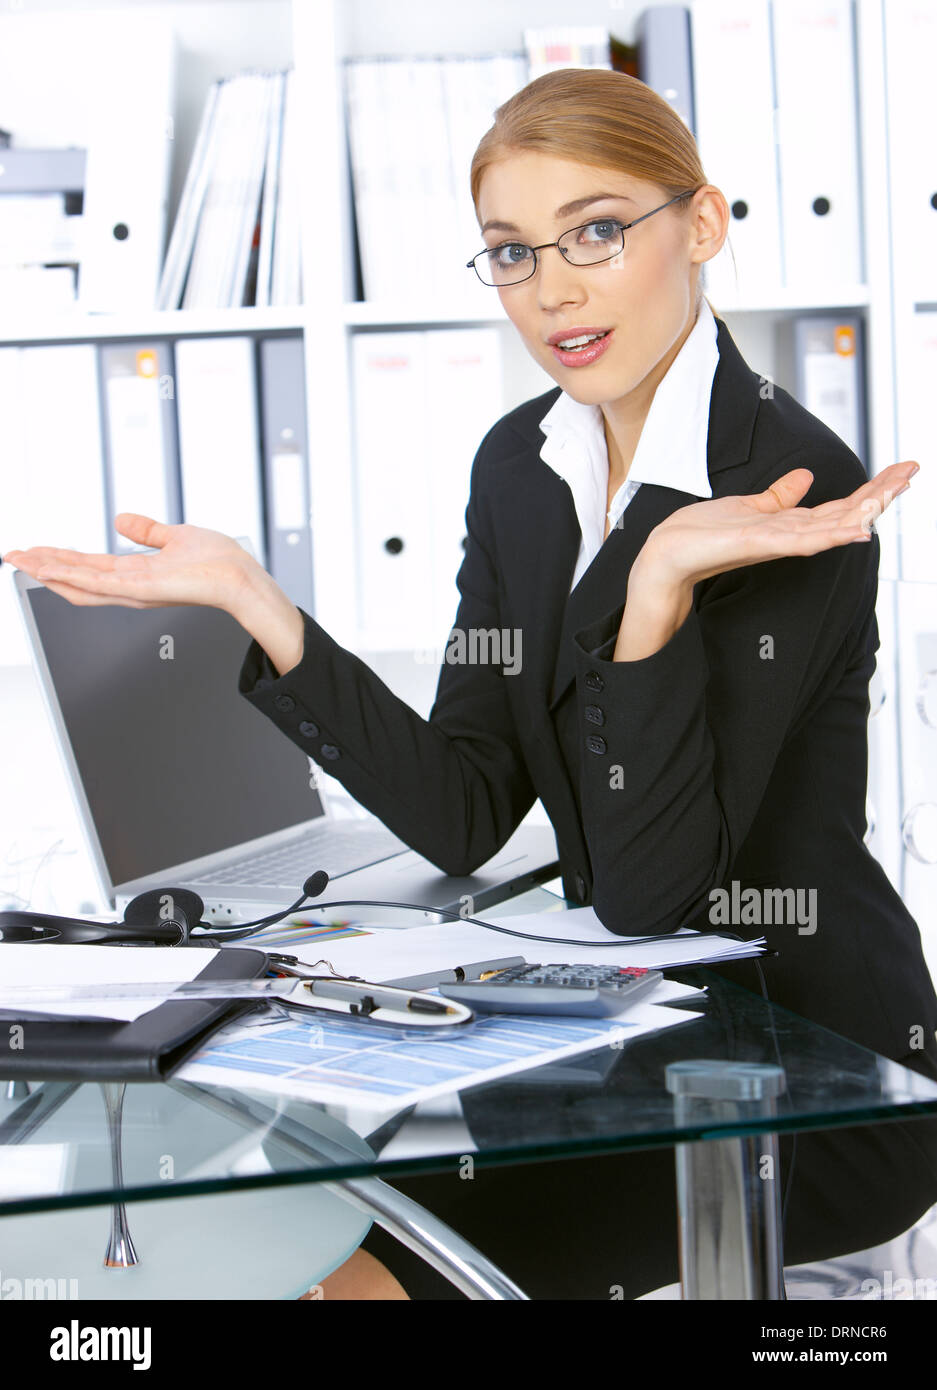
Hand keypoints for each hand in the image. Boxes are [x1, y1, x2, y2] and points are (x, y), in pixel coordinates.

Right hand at [2, 513, 261, 612]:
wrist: (241, 578)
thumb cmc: (219, 562)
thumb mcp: (176, 537)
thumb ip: (147, 531)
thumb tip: (122, 520)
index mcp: (136, 573)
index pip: (88, 566)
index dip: (59, 557)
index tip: (34, 549)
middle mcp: (130, 586)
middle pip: (75, 577)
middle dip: (42, 566)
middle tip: (12, 556)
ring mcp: (134, 591)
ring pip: (79, 583)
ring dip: (47, 570)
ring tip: (21, 560)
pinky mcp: (142, 590)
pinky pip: (99, 584)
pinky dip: (71, 576)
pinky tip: (50, 568)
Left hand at [637, 459, 918, 589]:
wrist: (666, 556)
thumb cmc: (702, 535)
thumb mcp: (748, 507)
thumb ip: (779, 496)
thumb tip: (805, 476)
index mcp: (788, 524)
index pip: (839, 505)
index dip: (871, 489)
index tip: (901, 471)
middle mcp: (789, 536)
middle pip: (844, 513)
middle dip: (879, 494)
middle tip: (912, 472)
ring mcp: (776, 542)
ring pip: (831, 526)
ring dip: (864, 511)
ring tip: (894, 495)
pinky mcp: (759, 544)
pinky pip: (803, 540)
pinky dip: (831, 534)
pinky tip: (856, 529)